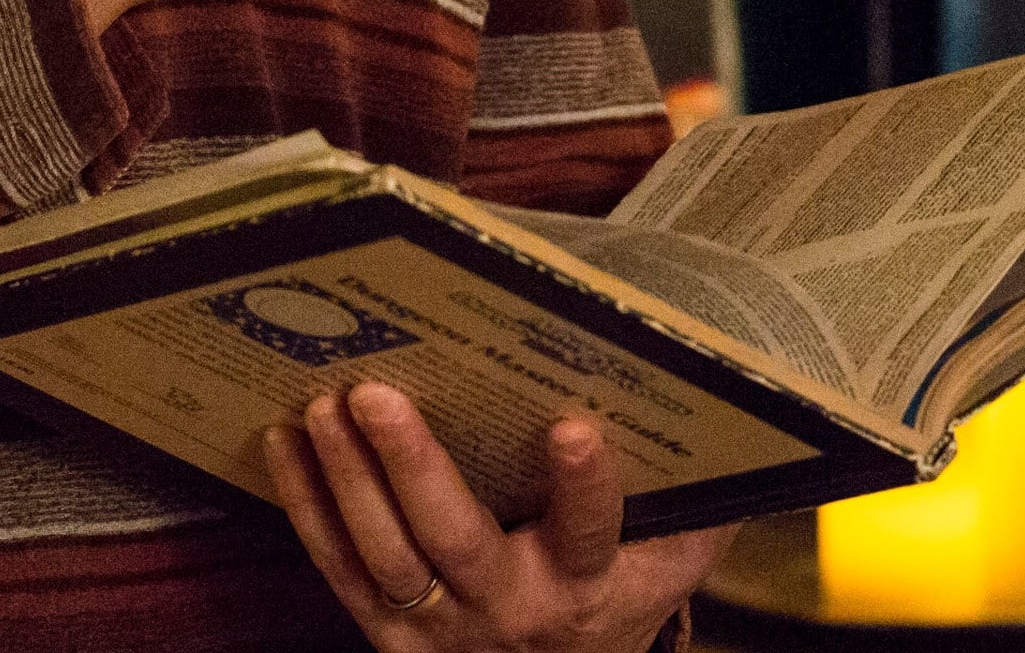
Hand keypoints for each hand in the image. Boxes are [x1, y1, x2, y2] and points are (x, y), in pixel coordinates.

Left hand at [267, 382, 733, 652]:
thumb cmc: (623, 599)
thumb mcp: (674, 557)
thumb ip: (703, 495)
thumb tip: (739, 395)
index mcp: (587, 586)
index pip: (590, 533)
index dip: (584, 486)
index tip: (575, 428)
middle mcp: (509, 610)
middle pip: (453, 542)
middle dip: (411, 468)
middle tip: (377, 394)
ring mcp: (438, 628)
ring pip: (383, 556)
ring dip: (346, 479)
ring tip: (323, 403)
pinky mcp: (387, 632)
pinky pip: (338, 568)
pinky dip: (306, 506)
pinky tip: (285, 441)